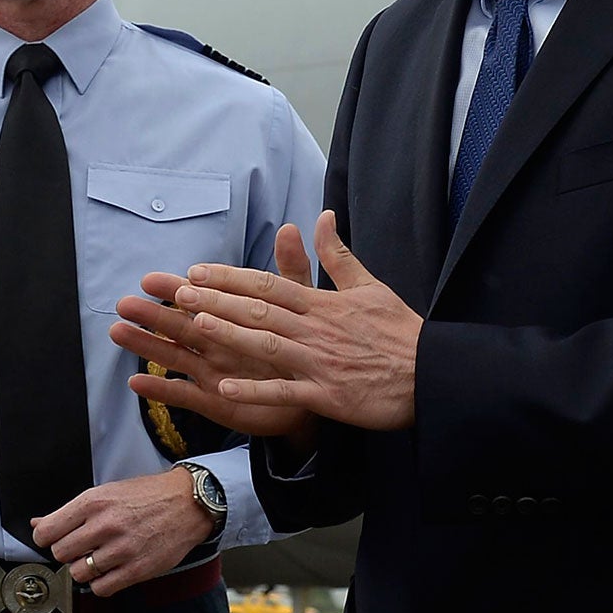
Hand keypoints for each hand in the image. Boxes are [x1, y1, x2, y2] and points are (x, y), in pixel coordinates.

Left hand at [30, 468, 212, 596]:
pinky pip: (101, 588)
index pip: (47, 531)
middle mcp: (105, 525)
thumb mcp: (105, 493)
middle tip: (79, 548)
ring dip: (84, 569)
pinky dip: (100, 583)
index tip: (52, 539)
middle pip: (61, 553)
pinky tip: (109, 570)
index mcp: (93, 502)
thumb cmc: (145, 496)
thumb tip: (38, 523)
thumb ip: (70, 511)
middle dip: (66, 553)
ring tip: (97, 558)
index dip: (45, 538)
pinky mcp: (136, 570)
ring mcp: (121, 549)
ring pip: (79, 573)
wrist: (186, 504)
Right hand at [110, 222, 318, 443]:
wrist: (315, 387)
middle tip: (124, 304)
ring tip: (118, 332)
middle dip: (151, 314)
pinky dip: (161, 390)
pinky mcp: (214, 401)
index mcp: (229, 315)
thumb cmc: (301, 342)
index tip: (151, 280)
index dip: (175, 289)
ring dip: (146, 345)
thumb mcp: (300, 303)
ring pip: (173, 356)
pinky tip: (136, 382)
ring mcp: (210, 370)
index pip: (199, 298)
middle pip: (177, 326)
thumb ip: (289, 270)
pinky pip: (184, 395)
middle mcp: (214, 340)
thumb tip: (289, 228)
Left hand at [173, 210, 420, 430]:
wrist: (434, 374)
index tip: (197, 271)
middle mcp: (316, 330)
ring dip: (230, 335)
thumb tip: (322, 216)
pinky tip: (224, 388)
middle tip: (179, 292)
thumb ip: (337, 255)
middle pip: (259, 311)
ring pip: (266, 346)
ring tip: (195, 326)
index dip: (231, 277)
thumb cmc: (400, 332)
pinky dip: (255, 390)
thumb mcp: (370, 286)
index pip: (269, 285)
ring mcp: (320, 363)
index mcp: (323, 304)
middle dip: (217, 300)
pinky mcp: (328, 396)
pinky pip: (285, 393)